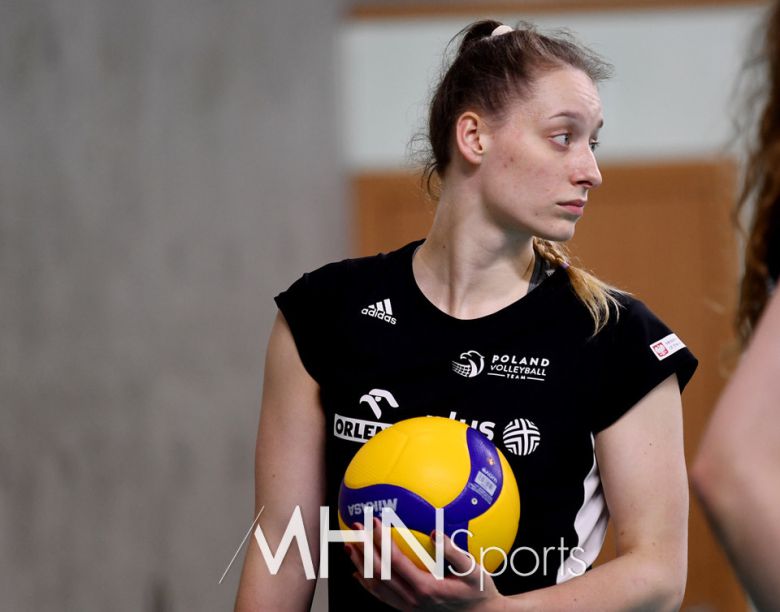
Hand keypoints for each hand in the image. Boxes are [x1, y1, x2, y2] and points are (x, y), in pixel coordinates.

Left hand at [345, 518, 504, 610]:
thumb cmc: (479, 590)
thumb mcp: (474, 571)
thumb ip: (454, 552)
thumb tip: (436, 533)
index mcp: (425, 588)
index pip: (395, 561)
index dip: (381, 541)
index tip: (374, 522)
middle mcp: (412, 600)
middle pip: (379, 573)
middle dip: (364, 548)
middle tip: (355, 527)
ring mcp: (408, 607)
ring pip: (375, 585)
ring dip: (360, 564)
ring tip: (349, 545)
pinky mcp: (407, 609)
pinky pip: (381, 596)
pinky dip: (366, 583)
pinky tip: (358, 571)